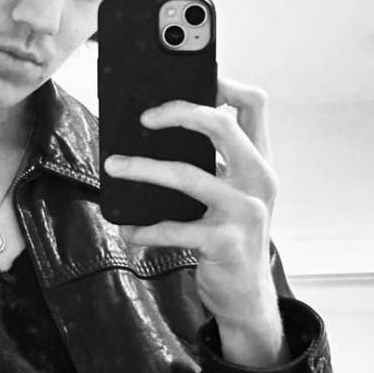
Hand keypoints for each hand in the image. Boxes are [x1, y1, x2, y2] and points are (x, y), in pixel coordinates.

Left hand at [104, 76, 280, 340]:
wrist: (246, 295)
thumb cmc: (228, 235)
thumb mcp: (230, 193)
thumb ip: (211, 162)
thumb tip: (150, 129)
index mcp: (260, 160)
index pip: (254, 104)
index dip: (224, 83)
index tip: (189, 77)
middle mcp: (259, 180)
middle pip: (221, 126)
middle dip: (178, 113)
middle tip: (143, 118)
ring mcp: (244, 211)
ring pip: (186, 175)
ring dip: (141, 169)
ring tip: (113, 166)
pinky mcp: (224, 243)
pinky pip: (173, 228)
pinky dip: (143, 229)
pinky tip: (127, 231)